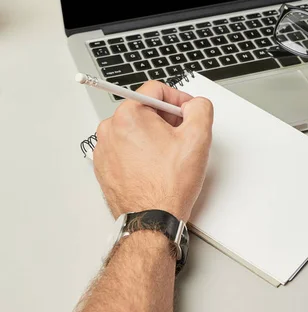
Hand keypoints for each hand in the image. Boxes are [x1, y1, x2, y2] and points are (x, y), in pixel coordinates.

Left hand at [93, 81, 213, 221]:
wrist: (152, 221)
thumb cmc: (168, 186)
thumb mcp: (198, 137)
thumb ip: (200, 108)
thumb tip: (194, 104)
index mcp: (128, 115)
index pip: (156, 89)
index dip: (178, 99)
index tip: (187, 112)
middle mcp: (110, 128)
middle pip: (144, 109)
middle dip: (166, 119)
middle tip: (181, 138)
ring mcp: (104, 149)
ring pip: (135, 129)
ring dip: (154, 136)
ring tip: (168, 157)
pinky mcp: (103, 166)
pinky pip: (125, 147)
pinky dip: (141, 152)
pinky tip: (155, 167)